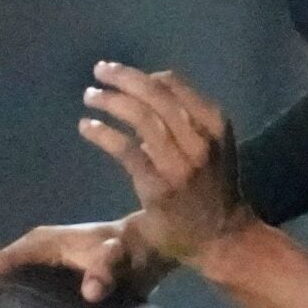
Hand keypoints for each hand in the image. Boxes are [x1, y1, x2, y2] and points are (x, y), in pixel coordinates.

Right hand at [0, 216, 167, 303]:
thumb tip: (91, 293)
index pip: (6, 259)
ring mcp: (49, 266)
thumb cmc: (127, 248)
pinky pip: (35, 292)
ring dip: (5, 306)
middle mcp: (40, 252)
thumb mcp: (116, 254)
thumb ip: (105, 269)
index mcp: (43, 243)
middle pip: (6, 274)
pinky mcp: (60, 278)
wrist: (149, 247)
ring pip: (18, 285)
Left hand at [77, 62, 248, 261]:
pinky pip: (126, 150)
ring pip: (141, 119)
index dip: (144, 76)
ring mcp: (180, 164)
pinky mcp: (158, 186)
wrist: (222, 237)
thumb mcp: (212, 145)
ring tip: (90, 95)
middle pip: (156, 96)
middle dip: (124, 78)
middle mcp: (201, 141)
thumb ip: (187, 117)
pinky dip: (103, 134)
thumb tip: (151, 85)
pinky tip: (86, 127)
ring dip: (111, 101)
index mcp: (215, 125)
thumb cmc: (213, 188)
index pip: (175, 86)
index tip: (123, 74)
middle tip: (100, 70)